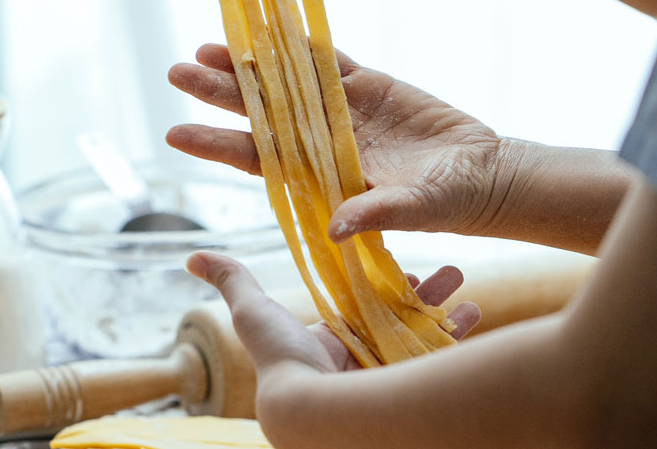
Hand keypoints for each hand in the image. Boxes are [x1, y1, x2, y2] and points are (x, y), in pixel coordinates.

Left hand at [167, 44, 505, 240]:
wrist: (484, 175)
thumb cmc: (450, 203)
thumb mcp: (415, 210)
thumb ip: (376, 213)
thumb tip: (335, 227)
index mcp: (322, 174)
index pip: (258, 158)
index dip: (217, 144)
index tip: (176, 133)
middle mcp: (322, 140)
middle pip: (260, 113)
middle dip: (220, 92)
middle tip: (177, 70)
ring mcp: (344, 110)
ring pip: (286, 82)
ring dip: (251, 64)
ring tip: (209, 46)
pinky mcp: (369, 86)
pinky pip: (329, 62)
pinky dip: (303, 46)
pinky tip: (273, 31)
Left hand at [186, 251, 478, 375]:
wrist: (312, 412)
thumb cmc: (283, 359)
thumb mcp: (254, 310)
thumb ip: (231, 281)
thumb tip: (192, 256)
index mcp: (330, 345)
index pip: (361, 308)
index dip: (381, 284)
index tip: (400, 261)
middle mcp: (361, 363)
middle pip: (396, 318)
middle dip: (420, 291)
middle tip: (441, 268)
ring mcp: (387, 378)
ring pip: (422, 334)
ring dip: (443, 306)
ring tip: (460, 279)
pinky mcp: (410, 390)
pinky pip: (439, 357)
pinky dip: (458, 333)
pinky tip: (475, 310)